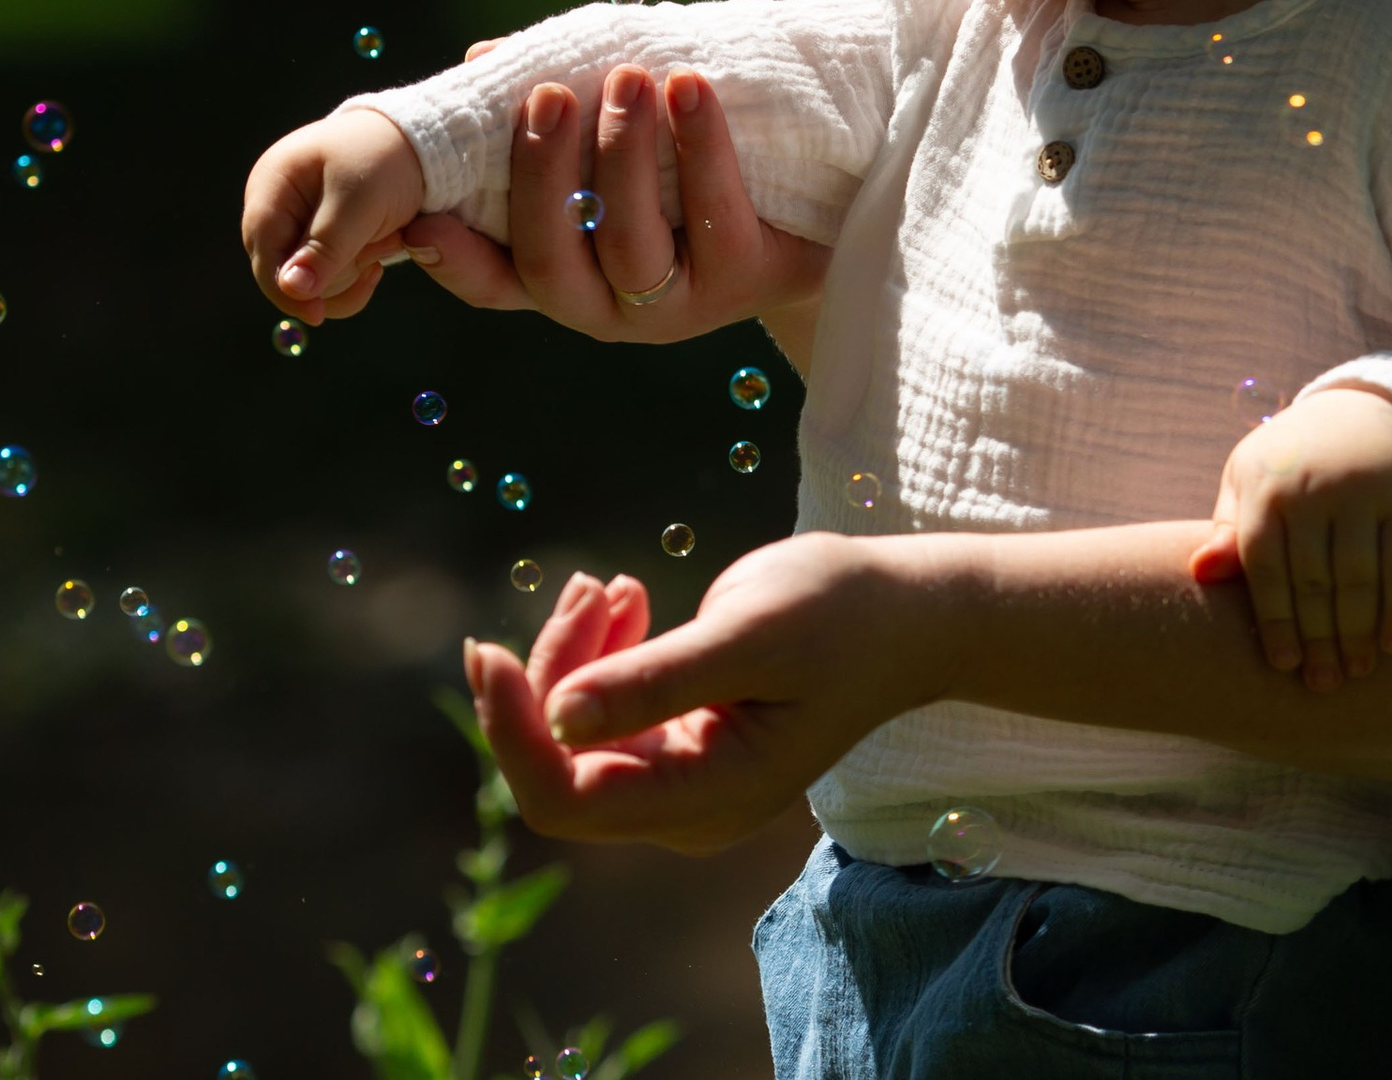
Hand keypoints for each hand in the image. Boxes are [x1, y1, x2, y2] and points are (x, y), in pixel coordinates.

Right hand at [241, 110, 428, 322]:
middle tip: (382, 242)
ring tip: (389, 236)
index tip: (318, 316)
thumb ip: (325, 248)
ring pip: (309, 277)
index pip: (265, 253)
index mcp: (272, 185)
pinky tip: (381, 253)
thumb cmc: (389, 159)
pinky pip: (327, 272)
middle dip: (336, 270)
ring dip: (352, 267)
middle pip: (286, 270)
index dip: (286, 289)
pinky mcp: (323, 233)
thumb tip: (290, 290)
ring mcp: (298, 218)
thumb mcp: (361, 202)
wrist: (426, 139)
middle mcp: (277, 203)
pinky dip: (355, 270)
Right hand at [408, 65, 829, 340]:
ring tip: (630, 78)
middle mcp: (610, 305)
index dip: (454, 261)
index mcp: (568, 276)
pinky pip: (714, 218)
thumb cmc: (694, 170)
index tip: (418, 220)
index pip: (496, 281)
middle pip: (551, 261)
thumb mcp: (623, 140)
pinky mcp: (744, 281)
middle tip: (549, 94)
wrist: (823, 211)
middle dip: (542, 176)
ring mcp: (677, 305)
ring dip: (622, 157)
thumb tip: (486, 55)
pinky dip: (701, 147)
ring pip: (629, 247)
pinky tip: (690, 89)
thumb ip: (559, 110)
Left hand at [465, 535, 953, 851]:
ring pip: (576, 732)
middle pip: (562, 760)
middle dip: (552, 671)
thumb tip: (556, 718)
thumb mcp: (751, 635)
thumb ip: (657, 681)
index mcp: (704, 799)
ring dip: (575, 654)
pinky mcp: (682, 742)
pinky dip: (601, 652)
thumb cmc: (842, 616)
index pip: (564, 796)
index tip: (486, 650)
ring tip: (612, 585)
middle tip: (589, 584)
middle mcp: (683, 807)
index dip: (512, 732)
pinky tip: (627, 599)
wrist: (905, 613)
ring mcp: (680, 778)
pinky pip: (606, 710)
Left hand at [1189, 386, 1391, 691]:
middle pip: (1313, 579)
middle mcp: (1314, 489)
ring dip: (1358, 631)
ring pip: (1359, 576)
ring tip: (1356, 669)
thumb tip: (1199, 572)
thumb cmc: (1291, 462)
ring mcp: (1361, 493)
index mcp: (1267, 488)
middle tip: (1323, 683)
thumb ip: (1228, 530)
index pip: (1265, 566)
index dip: (1274, 619)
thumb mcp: (1249, 481)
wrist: (1360, 412)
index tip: (1283, 665)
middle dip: (1318, 638)